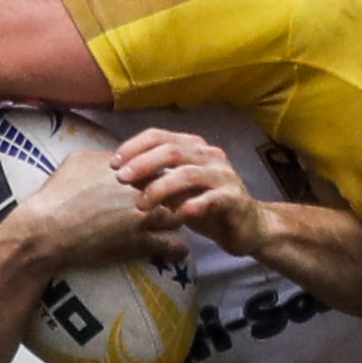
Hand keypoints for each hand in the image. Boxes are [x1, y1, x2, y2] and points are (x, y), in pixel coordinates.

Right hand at [11, 149, 185, 270]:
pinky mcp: (140, 244)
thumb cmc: (58, 194)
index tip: (166, 180)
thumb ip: (104, 157)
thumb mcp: (78, 161)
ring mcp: (143, 218)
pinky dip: (178, 248)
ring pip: (179, 215)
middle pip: (176, 188)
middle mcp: (141, 191)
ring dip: (181, 219)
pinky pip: (172, 246)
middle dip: (179, 194)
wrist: (48, 228)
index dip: (165, 173)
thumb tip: (117, 157)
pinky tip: (178, 249)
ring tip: (180, 224)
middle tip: (181, 201)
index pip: (162, 164)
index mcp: (130, 169)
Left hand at [111, 129, 267, 256]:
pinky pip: (210, 200)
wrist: (248, 226)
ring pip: (188, 174)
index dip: (133, 147)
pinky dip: (190, 207)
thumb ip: (153, 179)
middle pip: (172, 151)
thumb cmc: (205, 205)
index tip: (113, 164)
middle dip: (142, 163)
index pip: (159, 136)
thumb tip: (121, 173)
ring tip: (141, 205)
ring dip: (159, 188)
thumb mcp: (175, 191)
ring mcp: (224, 176)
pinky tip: (176, 216)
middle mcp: (210, 156)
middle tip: (121, 179)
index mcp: (193, 147)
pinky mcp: (234, 199)